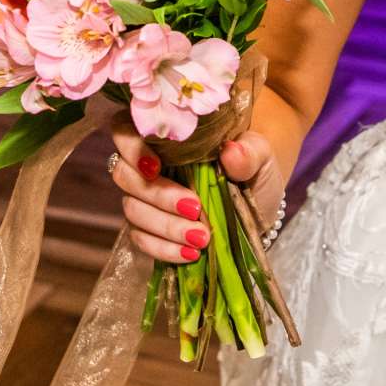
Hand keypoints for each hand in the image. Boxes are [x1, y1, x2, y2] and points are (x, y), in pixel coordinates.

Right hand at [107, 115, 282, 264]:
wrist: (259, 200)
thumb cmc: (254, 167)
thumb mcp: (260, 156)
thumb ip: (249, 152)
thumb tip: (232, 152)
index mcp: (166, 137)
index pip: (125, 131)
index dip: (132, 149)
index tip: (156, 167)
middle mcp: (147, 164)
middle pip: (125, 176)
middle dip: (158, 196)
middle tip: (195, 208)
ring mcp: (145, 198)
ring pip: (133, 210)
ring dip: (165, 227)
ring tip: (201, 237)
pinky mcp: (150, 228)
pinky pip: (141, 240)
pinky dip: (164, 249)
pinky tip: (190, 254)